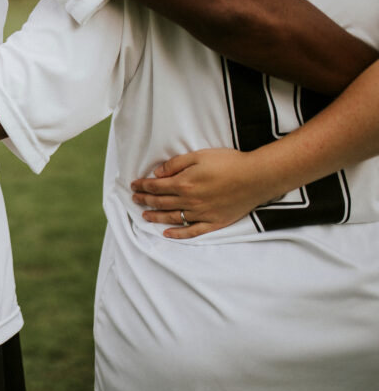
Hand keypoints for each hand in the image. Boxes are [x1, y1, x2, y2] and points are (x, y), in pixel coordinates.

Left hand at [130, 148, 278, 238]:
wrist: (257, 177)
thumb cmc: (228, 162)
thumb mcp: (198, 156)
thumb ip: (175, 164)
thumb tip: (157, 173)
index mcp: (184, 183)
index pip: (156, 187)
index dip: (142, 186)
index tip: (133, 185)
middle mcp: (190, 201)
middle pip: (160, 202)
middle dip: (144, 200)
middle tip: (134, 199)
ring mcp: (201, 214)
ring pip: (172, 218)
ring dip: (155, 216)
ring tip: (144, 216)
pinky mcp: (214, 222)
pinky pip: (192, 232)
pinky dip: (178, 234)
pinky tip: (167, 233)